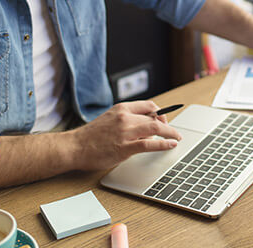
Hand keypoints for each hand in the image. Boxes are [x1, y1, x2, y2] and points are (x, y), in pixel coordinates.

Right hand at [67, 101, 181, 170]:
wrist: (75, 147)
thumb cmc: (90, 136)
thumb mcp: (109, 119)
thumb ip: (125, 119)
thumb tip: (143, 124)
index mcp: (121, 108)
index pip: (148, 105)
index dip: (160, 112)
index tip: (164, 119)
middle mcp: (125, 117)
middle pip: (155, 117)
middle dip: (167, 124)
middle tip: (172, 131)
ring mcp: (126, 132)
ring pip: (156, 129)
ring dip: (170, 133)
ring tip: (177, 137)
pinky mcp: (125, 147)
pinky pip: (150, 144)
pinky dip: (164, 144)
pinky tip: (171, 144)